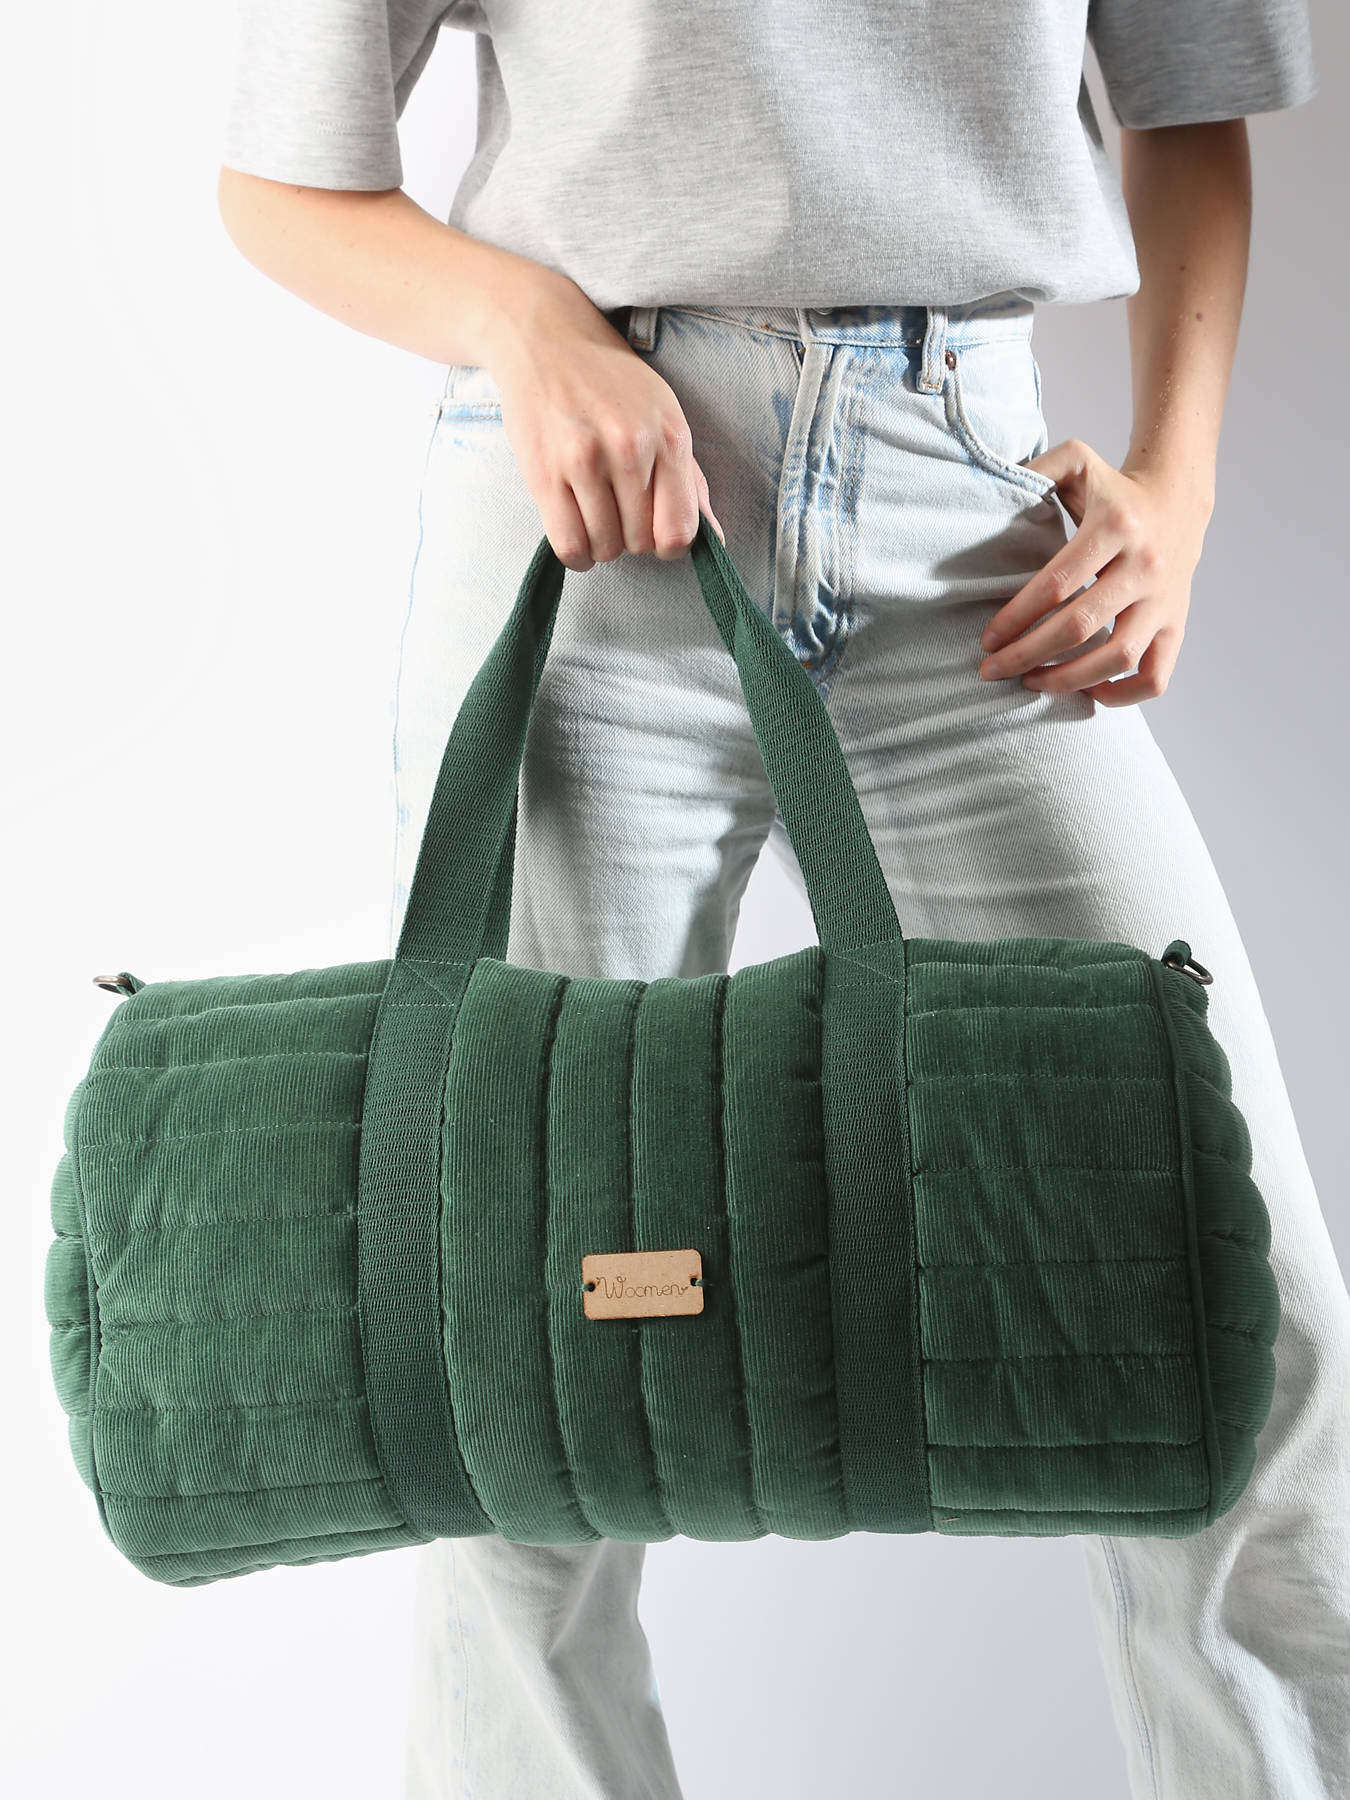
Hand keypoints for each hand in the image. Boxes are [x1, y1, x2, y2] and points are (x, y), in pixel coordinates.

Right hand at [484, 278, 724, 571]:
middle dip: (630, 537)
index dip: (668, 545)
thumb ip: (690, 482)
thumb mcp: (664, 417)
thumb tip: (715, 540)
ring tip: (594, 512)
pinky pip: (568, 544)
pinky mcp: (544, 473)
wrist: (547, 340)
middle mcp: (630, 449)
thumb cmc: (611, 384)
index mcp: (669, 437)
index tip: (654, 532)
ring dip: (601, 542)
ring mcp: (584, 461)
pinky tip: (577, 533)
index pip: (679, 530)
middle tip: (617, 508)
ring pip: (604, 547)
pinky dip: (576, 553)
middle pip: (639, 542)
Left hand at [976, 437, 1212, 704]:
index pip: (1057, 584)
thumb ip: (1037, 467)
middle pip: (1080, 627)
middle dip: (1028, 654)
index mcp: (1116, 527)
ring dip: (1068, 680)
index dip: (1017, 617)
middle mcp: (1145, 566)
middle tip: (992, 670)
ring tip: (1031, 683)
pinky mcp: (1178, 623)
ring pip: (1118, 657)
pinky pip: (1157, 675)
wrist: (1177, 498)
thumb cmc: (1113, 489)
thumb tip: (991, 483)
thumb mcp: (1077, 461)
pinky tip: (1089, 693)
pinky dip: (1123, 695)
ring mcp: (1165, 599)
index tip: (988, 639)